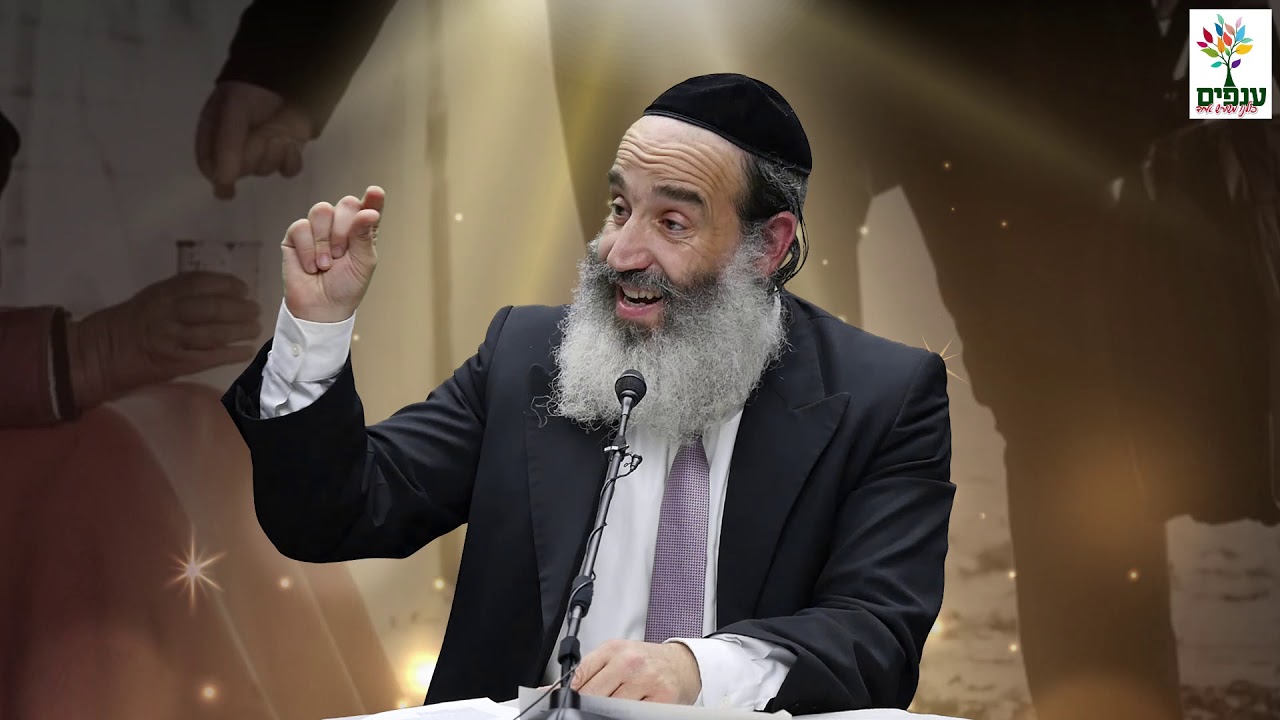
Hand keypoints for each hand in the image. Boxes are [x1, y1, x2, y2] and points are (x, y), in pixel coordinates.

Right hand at [68, 272, 260, 409]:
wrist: (102, 353)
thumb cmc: (131, 323)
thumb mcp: (152, 298)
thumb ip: (180, 294)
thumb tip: (221, 293)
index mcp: (161, 294)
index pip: (200, 283)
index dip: (226, 284)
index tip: (243, 289)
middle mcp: (167, 314)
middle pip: (212, 308)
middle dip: (239, 309)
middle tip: (255, 310)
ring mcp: (171, 339)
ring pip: (213, 333)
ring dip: (239, 331)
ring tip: (255, 329)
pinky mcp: (175, 362)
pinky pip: (209, 357)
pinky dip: (231, 354)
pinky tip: (246, 351)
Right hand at [195, 81, 313, 197]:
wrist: (290, 81)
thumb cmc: (252, 93)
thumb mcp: (232, 112)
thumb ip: (226, 146)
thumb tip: (223, 180)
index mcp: (215, 135)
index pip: (210, 165)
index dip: (218, 175)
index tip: (228, 184)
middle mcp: (237, 147)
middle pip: (239, 171)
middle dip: (251, 157)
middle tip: (260, 136)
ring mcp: (262, 151)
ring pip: (263, 170)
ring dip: (272, 155)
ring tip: (277, 134)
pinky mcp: (285, 153)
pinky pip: (287, 171)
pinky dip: (290, 161)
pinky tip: (290, 145)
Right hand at [282, 186, 383, 322]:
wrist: (321, 308)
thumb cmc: (346, 287)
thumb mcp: (363, 263)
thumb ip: (365, 236)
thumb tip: (368, 211)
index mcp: (362, 230)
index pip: (369, 207)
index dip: (373, 198)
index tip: (375, 192)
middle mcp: (340, 225)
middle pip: (346, 204)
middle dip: (344, 230)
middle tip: (341, 255)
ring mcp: (317, 229)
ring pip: (321, 210)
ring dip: (325, 241)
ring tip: (326, 264)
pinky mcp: (295, 236)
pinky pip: (300, 226)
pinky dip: (308, 250)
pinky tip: (312, 266)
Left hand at [571, 640, 700, 704]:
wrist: (681, 663)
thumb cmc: (646, 660)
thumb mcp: (615, 655)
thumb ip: (587, 671)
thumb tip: (550, 689)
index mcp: (613, 650)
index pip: (578, 675)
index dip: (567, 694)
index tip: (564, 703)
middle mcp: (629, 663)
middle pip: (592, 695)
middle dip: (587, 705)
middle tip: (591, 706)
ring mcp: (646, 681)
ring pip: (612, 708)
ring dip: (607, 711)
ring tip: (614, 704)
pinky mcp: (662, 699)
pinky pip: (634, 715)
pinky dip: (628, 714)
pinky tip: (630, 709)